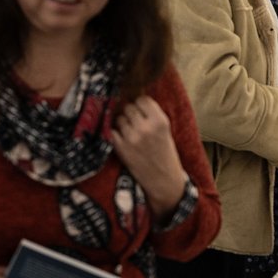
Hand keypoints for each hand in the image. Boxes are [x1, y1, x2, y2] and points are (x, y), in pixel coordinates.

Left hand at [111, 95, 188, 220]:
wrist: (163, 180)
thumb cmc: (165, 154)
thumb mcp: (165, 130)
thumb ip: (152, 115)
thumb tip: (132, 97)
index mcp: (160, 121)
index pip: (142, 99)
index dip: (140, 104)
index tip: (141, 110)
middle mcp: (145, 127)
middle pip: (128, 107)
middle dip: (130, 113)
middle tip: (135, 122)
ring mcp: (131, 138)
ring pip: (118, 118)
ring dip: (122, 123)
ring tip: (130, 133)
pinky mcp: (121, 148)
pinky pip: (111, 131)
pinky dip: (115, 133)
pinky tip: (122, 139)